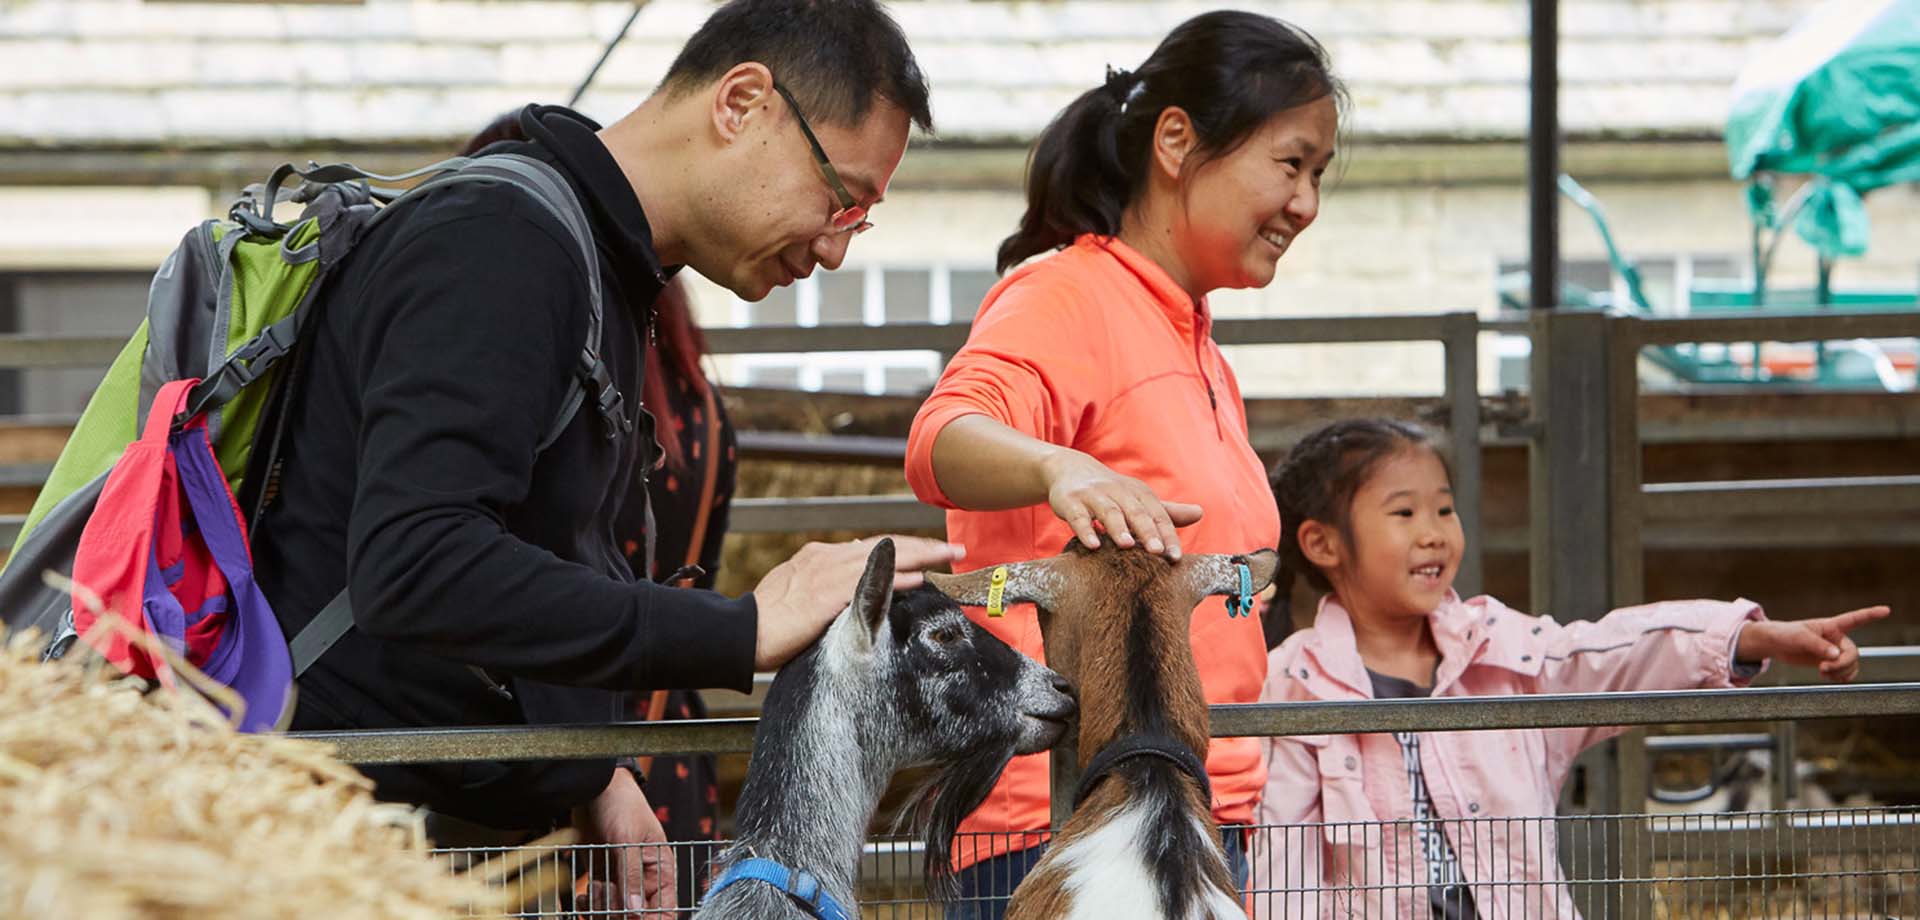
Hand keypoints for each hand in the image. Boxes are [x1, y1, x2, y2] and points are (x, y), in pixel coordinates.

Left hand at [572, 768, 675, 916]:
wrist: (594, 789)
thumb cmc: (621, 805)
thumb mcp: (628, 839)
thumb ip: (631, 875)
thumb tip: (634, 910)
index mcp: (661, 870)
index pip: (665, 909)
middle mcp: (643, 879)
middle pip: (636, 916)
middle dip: (619, 914)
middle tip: (606, 894)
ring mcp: (622, 880)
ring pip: (615, 913)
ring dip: (601, 909)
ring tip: (593, 890)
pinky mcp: (603, 878)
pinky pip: (598, 904)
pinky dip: (588, 905)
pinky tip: (583, 896)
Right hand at [750, 536, 965, 669]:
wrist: (742, 633)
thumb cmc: (767, 622)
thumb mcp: (796, 593)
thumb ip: (824, 586)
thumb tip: (848, 586)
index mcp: (819, 556)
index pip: (870, 547)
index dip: (902, 548)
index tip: (926, 551)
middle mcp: (827, 557)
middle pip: (885, 545)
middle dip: (922, 545)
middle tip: (953, 548)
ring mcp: (829, 573)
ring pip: (885, 557)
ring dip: (922, 554)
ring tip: (949, 555)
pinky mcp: (830, 594)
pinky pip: (873, 582)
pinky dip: (899, 577)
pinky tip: (922, 577)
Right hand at [1039, 448, 1201, 558]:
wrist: (1070, 470)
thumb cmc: (1111, 492)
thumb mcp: (1138, 499)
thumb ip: (1167, 512)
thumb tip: (1200, 513)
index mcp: (1138, 494)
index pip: (1158, 516)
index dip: (1167, 536)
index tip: (1175, 558)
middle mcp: (1118, 492)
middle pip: (1136, 512)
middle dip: (1147, 531)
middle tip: (1157, 552)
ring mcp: (1093, 496)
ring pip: (1109, 512)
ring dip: (1118, 528)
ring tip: (1128, 545)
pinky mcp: (1070, 502)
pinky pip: (1078, 517)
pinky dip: (1085, 530)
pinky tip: (1092, 546)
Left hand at [1735, 605, 1888, 681]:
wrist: (1776, 645)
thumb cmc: (1786, 635)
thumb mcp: (1800, 638)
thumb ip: (1818, 646)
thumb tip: (1836, 655)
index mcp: (1831, 626)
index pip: (1854, 619)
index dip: (1871, 615)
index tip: (1886, 610)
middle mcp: (1837, 638)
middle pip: (1853, 653)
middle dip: (1842, 663)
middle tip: (1823, 668)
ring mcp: (1835, 651)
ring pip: (1851, 664)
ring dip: (1841, 672)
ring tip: (1822, 672)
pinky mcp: (1830, 662)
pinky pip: (1845, 672)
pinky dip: (1840, 677)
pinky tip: (1828, 676)